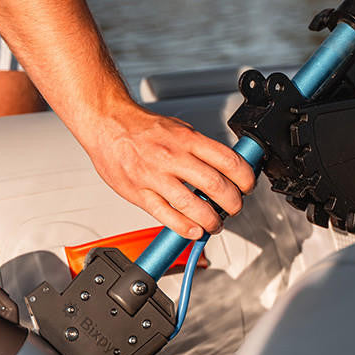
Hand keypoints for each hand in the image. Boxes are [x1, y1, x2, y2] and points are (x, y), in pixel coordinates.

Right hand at [87, 102, 255, 238]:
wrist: (106, 124)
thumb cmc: (142, 128)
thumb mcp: (179, 128)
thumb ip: (200, 149)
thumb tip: (225, 165)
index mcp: (187, 139)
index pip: (228, 161)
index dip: (245, 178)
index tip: (247, 186)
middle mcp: (172, 157)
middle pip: (215, 185)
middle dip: (233, 203)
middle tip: (234, 208)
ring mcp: (155, 176)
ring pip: (193, 205)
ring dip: (212, 220)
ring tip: (216, 223)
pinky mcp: (139, 193)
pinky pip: (165, 215)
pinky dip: (184, 227)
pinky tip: (194, 231)